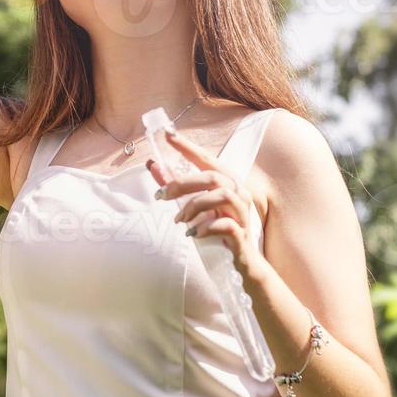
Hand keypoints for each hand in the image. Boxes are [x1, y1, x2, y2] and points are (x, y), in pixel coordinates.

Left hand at [146, 130, 263, 276]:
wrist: (244, 261)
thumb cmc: (217, 229)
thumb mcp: (194, 206)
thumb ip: (175, 186)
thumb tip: (153, 165)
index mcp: (227, 183)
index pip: (207, 159)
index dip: (188, 147)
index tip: (168, 134)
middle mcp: (238, 193)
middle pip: (211, 177)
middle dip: (182, 184)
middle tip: (161, 195)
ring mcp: (242, 213)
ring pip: (220, 196)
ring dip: (193, 207)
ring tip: (178, 220)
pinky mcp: (241, 234)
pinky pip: (225, 224)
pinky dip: (204, 227)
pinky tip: (192, 234)